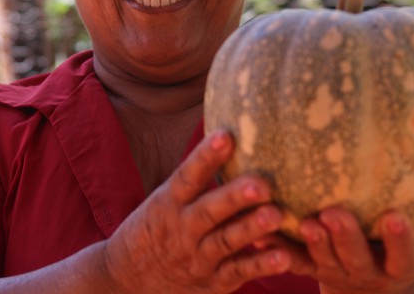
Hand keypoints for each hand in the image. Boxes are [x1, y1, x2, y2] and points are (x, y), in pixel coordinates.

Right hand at [103, 129, 289, 293]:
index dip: (205, 156)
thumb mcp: (166, 199)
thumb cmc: (158, 227)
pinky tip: (284, 256)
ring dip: (251, 229)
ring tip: (276, 215)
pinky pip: (237, 272)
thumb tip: (229, 134)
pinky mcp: (213, 280)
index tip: (226, 135)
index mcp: (170, 202)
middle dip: (234, 197)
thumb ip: (195, 177)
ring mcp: (198, 256)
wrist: (129, 278)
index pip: (187, 176)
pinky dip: (260, 265)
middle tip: (262, 184)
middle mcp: (183, 228)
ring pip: (226, 241)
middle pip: (209, 211)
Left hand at [277, 190, 413, 293]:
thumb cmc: (405, 252)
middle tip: (332, 214)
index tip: (394, 215)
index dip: (399, 239)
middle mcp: (365, 272)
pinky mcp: (308, 267)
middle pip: (354, 259)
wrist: (371, 290)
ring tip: (298, 219)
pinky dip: (273, 246)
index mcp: (398, 266)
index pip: (402, 255)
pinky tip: (257, 228)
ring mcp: (334, 272)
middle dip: (344, 238)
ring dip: (308, 242)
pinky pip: (288, 259)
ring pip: (319, 260)